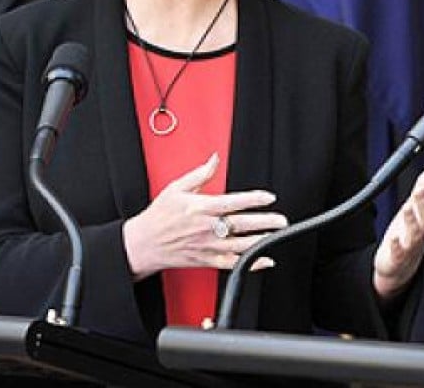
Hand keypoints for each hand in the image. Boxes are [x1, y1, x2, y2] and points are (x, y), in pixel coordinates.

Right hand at [122, 153, 287, 280]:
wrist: (142, 244)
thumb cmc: (158, 216)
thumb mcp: (176, 188)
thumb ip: (200, 174)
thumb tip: (215, 159)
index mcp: (200, 208)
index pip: (232, 202)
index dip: (253, 199)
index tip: (269, 197)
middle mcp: (206, 228)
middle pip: (240, 224)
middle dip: (264, 222)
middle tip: (281, 220)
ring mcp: (207, 246)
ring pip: (239, 245)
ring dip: (260, 241)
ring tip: (275, 236)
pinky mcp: (206, 260)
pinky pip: (232, 264)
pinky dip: (250, 264)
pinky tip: (264, 260)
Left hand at [372, 162, 423, 299]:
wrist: (399, 264)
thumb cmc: (409, 232)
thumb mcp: (417, 206)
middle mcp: (423, 231)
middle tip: (419, 190)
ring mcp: (411, 244)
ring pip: (416, 234)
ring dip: (412, 220)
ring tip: (406, 207)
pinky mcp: (398, 257)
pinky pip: (399, 253)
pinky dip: (397, 245)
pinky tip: (393, 238)